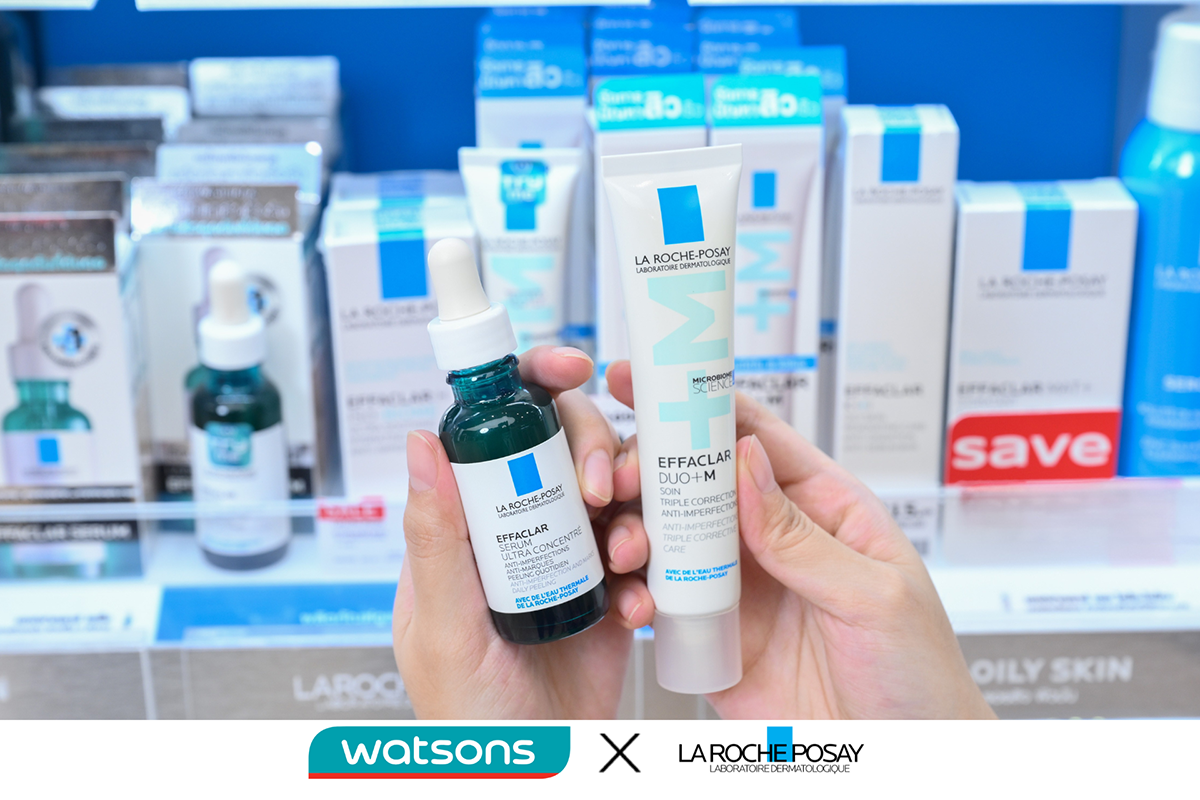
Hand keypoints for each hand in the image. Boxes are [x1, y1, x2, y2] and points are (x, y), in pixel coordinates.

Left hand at [393, 346, 645, 718]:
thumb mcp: (442, 627)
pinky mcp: (612, 590)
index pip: (492, 432)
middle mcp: (519, 530)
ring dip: (632, 508)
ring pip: (614, 491)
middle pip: (565, 448)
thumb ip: (435, 537)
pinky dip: (650, 566)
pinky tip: (638, 601)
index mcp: (466, 527)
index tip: (572, 369)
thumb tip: (419, 439)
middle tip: (604, 488)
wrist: (538, 773)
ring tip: (626, 554)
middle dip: (595, 450)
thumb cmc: (468, 717)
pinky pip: (645, 549)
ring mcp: (570, 557)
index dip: (532, 386)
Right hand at [603, 361, 994, 719]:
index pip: (757, 437)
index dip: (703, 404)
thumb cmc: (917, 673)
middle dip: (653, 467)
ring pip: (669, 534)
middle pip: (699, 479)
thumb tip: (747, 464)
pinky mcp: (711, 633)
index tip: (651, 378)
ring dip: (637, 528)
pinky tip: (631, 596)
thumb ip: (805, 537)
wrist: (902, 759)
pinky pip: (661, 599)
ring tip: (627, 543)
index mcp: (821, 506)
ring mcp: (737, 584)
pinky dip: (635, 591)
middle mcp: (770, 536)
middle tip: (623, 472)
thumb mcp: (876, 597)